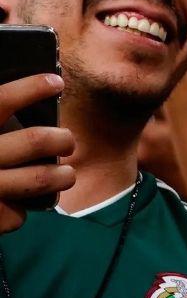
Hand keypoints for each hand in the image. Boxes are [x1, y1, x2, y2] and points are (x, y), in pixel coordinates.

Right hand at [0, 75, 75, 232]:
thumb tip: (22, 95)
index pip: (1, 101)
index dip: (31, 88)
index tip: (55, 83)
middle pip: (34, 141)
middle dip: (61, 139)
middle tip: (67, 142)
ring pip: (38, 178)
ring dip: (61, 176)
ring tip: (66, 175)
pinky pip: (16, 214)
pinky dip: (20, 212)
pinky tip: (17, 206)